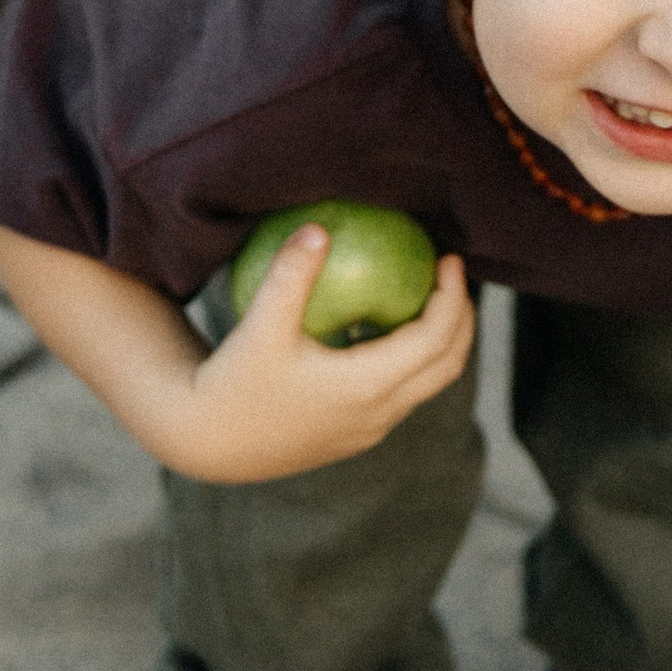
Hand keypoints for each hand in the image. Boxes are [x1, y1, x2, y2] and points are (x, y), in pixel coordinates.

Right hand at [161, 222, 476, 482]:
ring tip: (429, 296)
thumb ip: (290, 275)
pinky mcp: (354, 436)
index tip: (449, 258)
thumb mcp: (260, 326)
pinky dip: (412, 360)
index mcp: (367, 387)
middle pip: (447, 365)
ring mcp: (369, 430)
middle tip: (451, 274)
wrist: (209, 444)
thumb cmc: (233, 382)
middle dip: (462, 319)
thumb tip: (317, 226)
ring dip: (440, 342)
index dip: (452, 296)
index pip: (435, 339)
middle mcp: (378, 414)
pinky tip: (385, 329)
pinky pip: (402, 394)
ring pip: (427, 384)